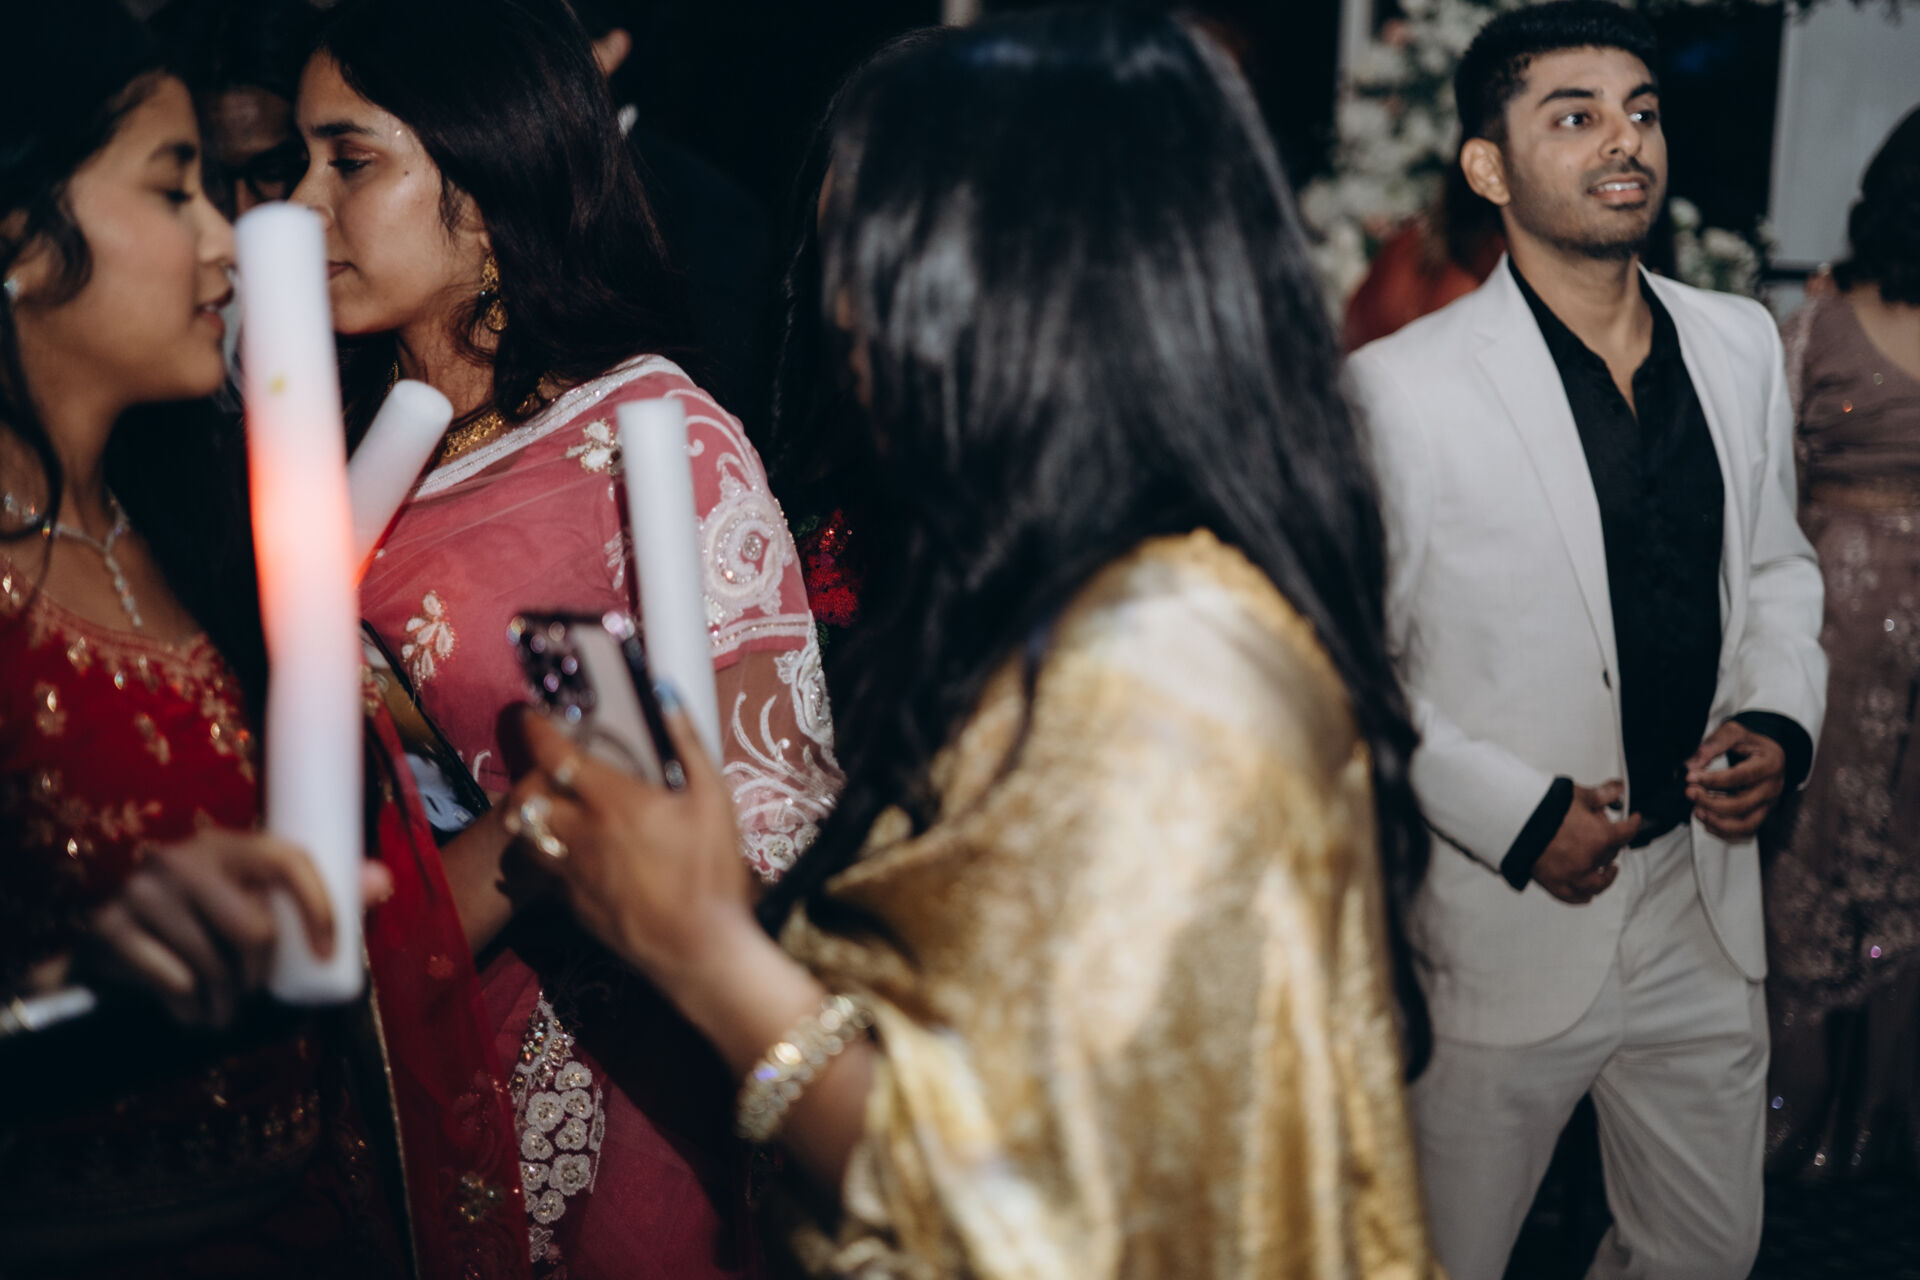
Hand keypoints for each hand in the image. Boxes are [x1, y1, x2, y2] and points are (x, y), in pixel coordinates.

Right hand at [86, 830, 393, 1027]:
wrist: (111, 951)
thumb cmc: (201, 928)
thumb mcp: (255, 905)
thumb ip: (314, 895)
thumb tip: (383, 880)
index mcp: (228, 843)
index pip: (290, 861)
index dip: (320, 908)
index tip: (328, 954)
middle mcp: (183, 856)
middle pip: (254, 928)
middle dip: (258, 977)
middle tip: (251, 993)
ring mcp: (141, 889)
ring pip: (213, 964)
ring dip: (223, 1004)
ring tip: (221, 1011)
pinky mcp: (109, 927)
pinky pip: (173, 982)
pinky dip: (188, 1010)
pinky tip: (187, 1011)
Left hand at [502, 699, 754, 991]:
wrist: (699, 950)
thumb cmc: (712, 872)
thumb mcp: (715, 800)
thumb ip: (688, 744)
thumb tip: (665, 694)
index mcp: (613, 800)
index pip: (555, 754)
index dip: (535, 728)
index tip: (531, 714)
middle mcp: (581, 833)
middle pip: (526, 796)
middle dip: (529, 776)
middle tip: (547, 769)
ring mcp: (572, 872)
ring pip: (526, 836)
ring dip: (530, 817)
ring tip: (551, 809)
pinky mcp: (573, 904)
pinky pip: (544, 871)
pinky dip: (546, 854)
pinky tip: (573, 854)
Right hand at [1533, 781, 1640, 903]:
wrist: (1513, 820)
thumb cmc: (1544, 807)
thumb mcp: (1577, 795)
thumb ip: (1602, 794)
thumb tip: (1617, 788)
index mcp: (1599, 838)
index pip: (1626, 832)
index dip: (1633, 823)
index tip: (1633, 820)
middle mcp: (1589, 860)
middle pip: (1610, 855)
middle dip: (1611, 843)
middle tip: (1604, 833)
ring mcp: (1572, 875)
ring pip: (1597, 884)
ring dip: (1605, 878)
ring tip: (1607, 872)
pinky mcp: (1554, 884)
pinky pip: (1573, 897)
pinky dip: (1582, 897)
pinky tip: (1588, 896)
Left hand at [1685, 721, 1785, 840]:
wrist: (1769, 753)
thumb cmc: (1751, 743)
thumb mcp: (1734, 732)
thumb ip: (1713, 745)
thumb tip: (1691, 764)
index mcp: (1769, 764)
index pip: (1740, 776)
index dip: (1713, 779)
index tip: (1690, 777)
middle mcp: (1772, 788)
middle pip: (1741, 804)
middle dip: (1711, 802)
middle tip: (1689, 793)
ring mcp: (1768, 804)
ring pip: (1745, 824)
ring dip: (1716, 821)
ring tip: (1696, 810)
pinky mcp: (1761, 814)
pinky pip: (1744, 830)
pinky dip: (1723, 830)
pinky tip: (1706, 820)